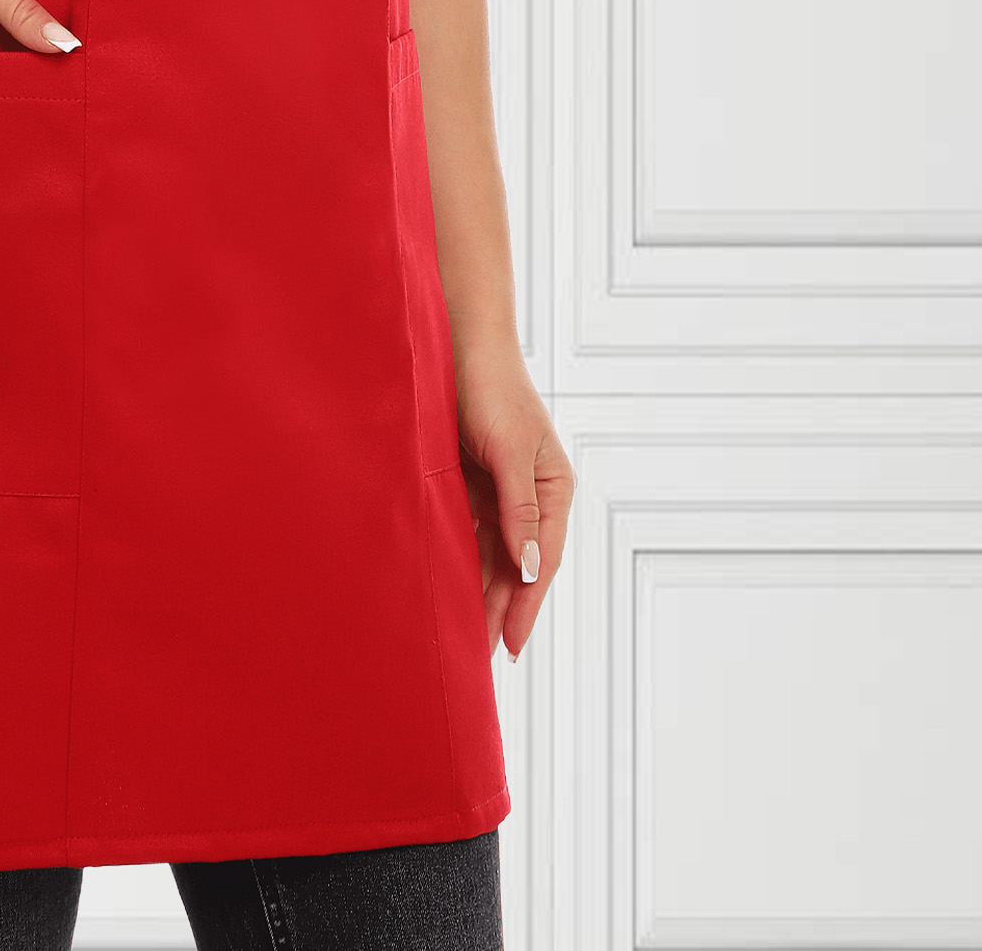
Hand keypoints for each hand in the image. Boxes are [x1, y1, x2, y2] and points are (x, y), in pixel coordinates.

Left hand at [454, 345, 574, 659]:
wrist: (457, 341)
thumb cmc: (492, 388)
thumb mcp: (512, 451)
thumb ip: (521, 509)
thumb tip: (528, 567)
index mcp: (554, 488)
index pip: (540, 560)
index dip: (524, 605)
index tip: (507, 645)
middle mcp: (530, 493)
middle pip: (514, 563)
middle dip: (497, 607)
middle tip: (476, 655)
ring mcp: (499, 487)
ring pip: (489, 551)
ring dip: (477, 588)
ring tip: (458, 631)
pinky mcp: (469, 479)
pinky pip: (466, 529)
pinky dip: (458, 556)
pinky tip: (443, 582)